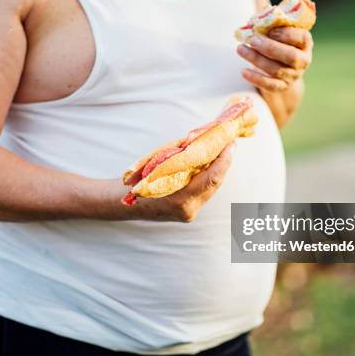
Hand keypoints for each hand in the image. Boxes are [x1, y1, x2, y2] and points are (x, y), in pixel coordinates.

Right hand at [119, 143, 234, 221]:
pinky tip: (212, 163)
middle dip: (224, 162)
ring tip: (223, 150)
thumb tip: (202, 142)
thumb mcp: (156, 165)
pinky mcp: (189, 212)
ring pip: (211, 187)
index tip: (231, 144)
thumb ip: (180, 159)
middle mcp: (188, 210)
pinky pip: (204, 191)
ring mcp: (189, 213)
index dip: (224, 160)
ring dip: (218, 169)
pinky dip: (208, 176)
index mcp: (179, 200)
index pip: (211, 179)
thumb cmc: (136, 182)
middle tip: (230, 143)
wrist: (124, 204)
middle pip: (215, 184)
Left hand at [237, 27, 313, 91]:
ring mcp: (294, 75)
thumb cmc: (278, 43)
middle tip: (252, 39)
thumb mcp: (279, 32)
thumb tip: (261, 14)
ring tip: (240, 49)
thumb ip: (273, 24)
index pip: (302, 38)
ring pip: (276, 70)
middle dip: (270, 47)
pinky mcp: (282, 87)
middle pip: (290, 56)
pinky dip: (256, 79)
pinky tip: (243, 71)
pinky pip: (270, 85)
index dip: (287, 34)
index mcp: (305, 43)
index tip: (270, 30)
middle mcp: (303, 60)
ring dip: (257, 59)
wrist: (282, 69)